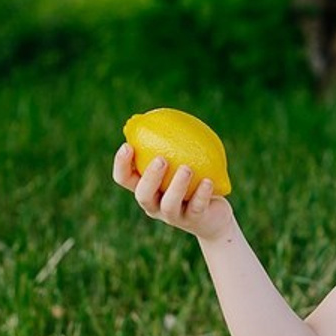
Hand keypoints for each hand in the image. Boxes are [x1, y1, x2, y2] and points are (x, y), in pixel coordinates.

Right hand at [113, 143, 233, 240]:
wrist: (213, 214)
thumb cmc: (192, 180)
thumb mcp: (180, 161)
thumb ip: (169, 145)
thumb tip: (158, 115)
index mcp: (145, 188)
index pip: (124, 179)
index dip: (121, 164)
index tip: (128, 145)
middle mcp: (154, 204)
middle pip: (143, 195)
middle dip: (149, 177)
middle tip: (161, 158)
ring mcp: (173, 216)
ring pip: (169, 204)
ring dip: (177, 186)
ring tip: (187, 168)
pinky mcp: (194, 220)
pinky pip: (197, 207)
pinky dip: (202, 194)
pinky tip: (208, 181)